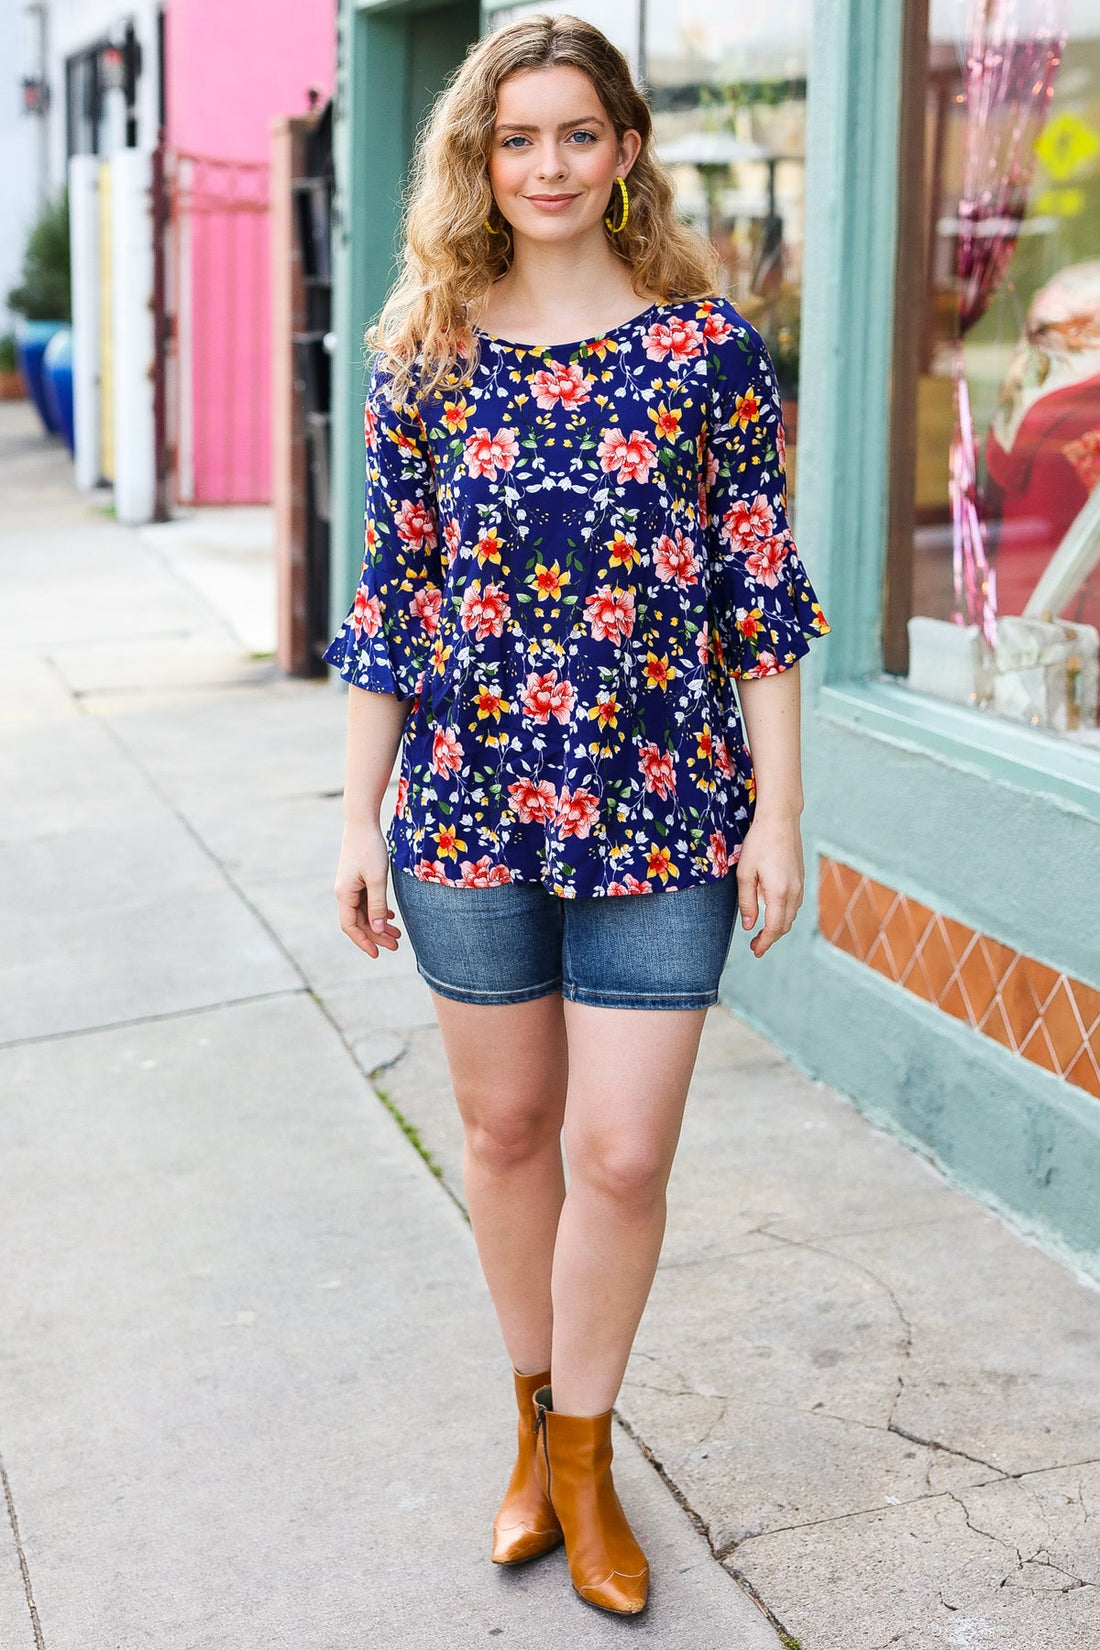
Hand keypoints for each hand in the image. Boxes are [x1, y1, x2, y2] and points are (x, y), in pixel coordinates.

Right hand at [335, 823, 401, 957]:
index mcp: (345, 895)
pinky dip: (378, 910)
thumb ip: (377, 904)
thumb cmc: (370, 849)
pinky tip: (390, 916)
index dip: (363, 942)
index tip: (377, 954)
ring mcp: (350, 886)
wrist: (362, 822)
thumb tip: (378, 929)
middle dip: (376, 935)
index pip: (351, 926)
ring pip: (364, 912)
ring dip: (379, 924)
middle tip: (396, 945)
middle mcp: (344, 893)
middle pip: (359, 922)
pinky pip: (366, 901)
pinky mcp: (357, 879)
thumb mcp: (377, 878)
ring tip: (397, 934)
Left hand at [735, 810, 804, 958]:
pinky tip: (773, 912)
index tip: (755, 951)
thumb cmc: (759, 843)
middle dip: (771, 938)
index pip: (774, 928)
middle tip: (755, 946)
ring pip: (791, 915)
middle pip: (785, 925)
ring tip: (762, 932)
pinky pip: (795, 904)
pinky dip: (785, 914)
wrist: (781, 820)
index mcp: (779, 892)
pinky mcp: (801, 878)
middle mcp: (794, 892)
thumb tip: (749, 925)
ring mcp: (800, 884)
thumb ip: (746, 902)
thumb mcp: (745, 873)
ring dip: (779, 927)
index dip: (765, 943)